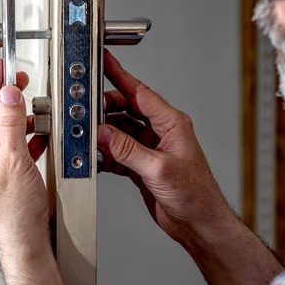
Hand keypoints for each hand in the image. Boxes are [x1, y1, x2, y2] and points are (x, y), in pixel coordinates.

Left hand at [0, 58, 49, 255]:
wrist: (26, 242)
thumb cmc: (15, 213)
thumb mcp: (15, 160)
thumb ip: (12, 123)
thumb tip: (8, 95)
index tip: (1, 67)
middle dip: (11, 102)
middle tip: (22, 82)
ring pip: (6, 132)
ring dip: (23, 121)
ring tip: (37, 111)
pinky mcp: (4, 174)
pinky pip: (15, 146)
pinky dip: (28, 138)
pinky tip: (40, 133)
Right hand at [99, 51, 282, 284]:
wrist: (199, 223)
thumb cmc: (195, 194)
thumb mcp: (158, 168)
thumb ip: (127, 149)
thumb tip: (103, 132)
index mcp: (171, 123)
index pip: (139, 92)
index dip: (119, 75)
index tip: (104, 61)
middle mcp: (161, 132)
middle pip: (125, 110)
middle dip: (104, 109)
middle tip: (84, 111)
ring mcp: (151, 148)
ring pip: (120, 131)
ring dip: (104, 134)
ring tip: (88, 136)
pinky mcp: (143, 165)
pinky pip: (119, 152)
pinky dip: (107, 153)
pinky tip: (98, 157)